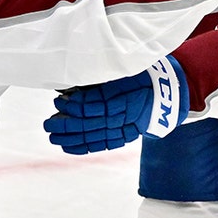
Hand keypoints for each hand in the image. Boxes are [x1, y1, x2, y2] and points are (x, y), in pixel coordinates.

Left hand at [43, 56, 187, 154]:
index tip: (59, 101)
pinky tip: (67, 146)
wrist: (169, 94)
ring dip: (71, 136)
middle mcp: (125, 114)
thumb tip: (73, 84)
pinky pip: (102, 144)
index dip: (76, 104)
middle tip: (48, 122)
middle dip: (68, 124)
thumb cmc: (145, 76)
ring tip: (52, 134)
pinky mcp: (125, 137)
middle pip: (92, 122)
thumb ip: (103, 78)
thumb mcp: (126, 71)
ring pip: (95, 135)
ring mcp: (126, 128)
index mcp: (126, 95)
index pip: (97, 103)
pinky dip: (83, 147)